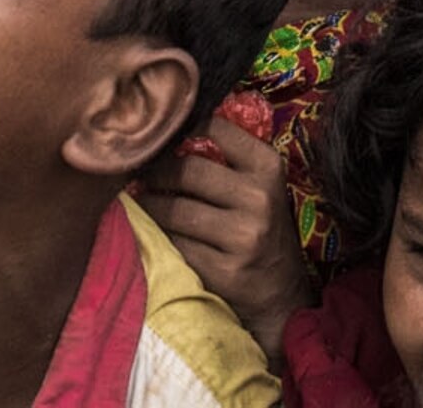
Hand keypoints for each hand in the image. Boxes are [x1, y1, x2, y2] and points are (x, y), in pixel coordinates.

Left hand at [135, 117, 313, 360]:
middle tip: (140, 175)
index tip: (161, 138)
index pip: (216, 127)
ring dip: (150, 206)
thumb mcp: (260, 187)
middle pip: (188, 170)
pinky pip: (176, 244)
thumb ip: (227, 159)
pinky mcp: (225, 270)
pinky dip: (160, 238)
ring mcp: (243, 236)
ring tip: (141, 202)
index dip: (181, 129)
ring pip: (176, 210)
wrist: (282, 294)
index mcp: (267, 167)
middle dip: (156, 172)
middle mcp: (259, 197)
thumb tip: (170, 130)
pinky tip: (155, 234)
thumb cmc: (262, 230)